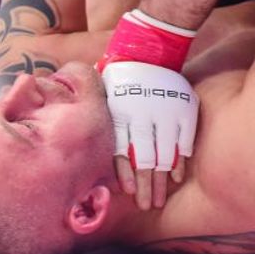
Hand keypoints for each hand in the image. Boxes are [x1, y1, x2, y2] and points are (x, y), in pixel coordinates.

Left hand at [98, 9, 198, 208]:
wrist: (150, 48)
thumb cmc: (120, 75)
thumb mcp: (101, 93)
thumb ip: (96, 117)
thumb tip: (70, 130)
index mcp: (122, 114)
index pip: (124, 151)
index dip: (128, 175)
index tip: (130, 193)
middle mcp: (143, 116)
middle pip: (146, 158)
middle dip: (148, 186)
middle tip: (149, 205)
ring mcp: (166, 113)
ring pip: (166, 153)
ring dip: (163, 179)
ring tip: (161, 198)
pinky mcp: (183, 109)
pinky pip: (184, 139)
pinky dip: (181, 159)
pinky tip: (177, 176)